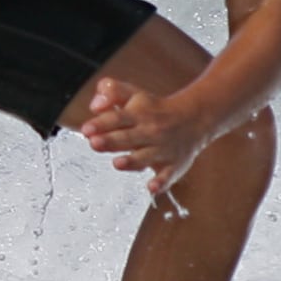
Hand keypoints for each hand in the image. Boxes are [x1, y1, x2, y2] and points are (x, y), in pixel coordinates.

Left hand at [75, 76, 214, 194]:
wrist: (193, 119)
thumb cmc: (154, 109)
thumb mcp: (134, 94)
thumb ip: (112, 92)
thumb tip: (95, 105)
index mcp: (138, 114)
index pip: (118, 118)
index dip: (101, 123)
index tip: (87, 129)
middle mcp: (150, 132)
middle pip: (128, 138)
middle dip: (110, 141)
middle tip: (95, 143)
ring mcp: (162, 150)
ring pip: (145, 157)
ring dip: (132, 161)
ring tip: (117, 163)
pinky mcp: (172, 166)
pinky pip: (167, 175)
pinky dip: (161, 183)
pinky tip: (152, 187)